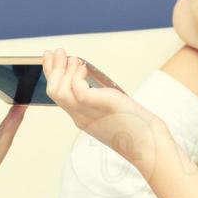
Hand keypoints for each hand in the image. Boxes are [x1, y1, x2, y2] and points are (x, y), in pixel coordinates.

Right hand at [42, 49, 165, 167]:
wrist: (147, 145)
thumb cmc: (135, 129)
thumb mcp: (111, 113)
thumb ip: (101, 100)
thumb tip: (99, 84)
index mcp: (81, 117)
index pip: (58, 95)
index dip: (51, 75)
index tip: (50, 59)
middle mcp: (80, 116)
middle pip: (54, 92)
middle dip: (52, 69)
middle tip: (57, 52)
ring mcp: (88, 113)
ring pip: (60, 91)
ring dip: (63, 70)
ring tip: (72, 59)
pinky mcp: (101, 106)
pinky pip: (78, 90)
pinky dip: (77, 76)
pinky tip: (85, 69)